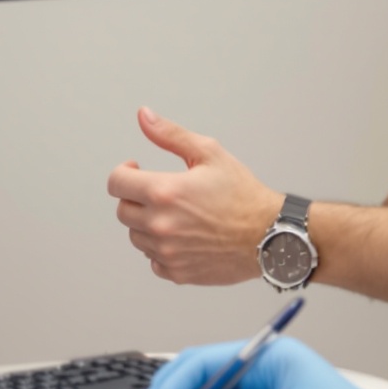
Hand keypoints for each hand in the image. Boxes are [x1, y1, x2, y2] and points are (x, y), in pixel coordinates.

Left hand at [107, 108, 281, 284]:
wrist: (271, 235)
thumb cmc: (244, 195)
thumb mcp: (209, 153)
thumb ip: (170, 135)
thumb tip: (144, 116)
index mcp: (164, 192)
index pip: (116, 183)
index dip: (124, 172)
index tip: (136, 170)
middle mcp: (160, 225)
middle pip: (123, 210)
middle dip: (136, 197)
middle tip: (160, 192)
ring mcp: (167, 252)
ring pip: (136, 237)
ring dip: (147, 224)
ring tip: (176, 214)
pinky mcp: (177, 272)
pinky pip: (153, 261)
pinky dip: (161, 249)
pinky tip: (182, 237)